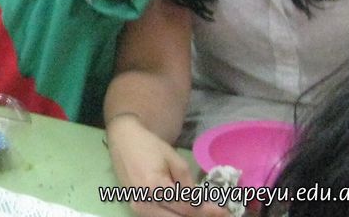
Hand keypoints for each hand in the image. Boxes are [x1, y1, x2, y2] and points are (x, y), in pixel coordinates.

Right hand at [107, 115, 229, 216]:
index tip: (225, 212)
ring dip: (188, 216)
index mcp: (154, 187)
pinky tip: (187, 209)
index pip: (187, 208)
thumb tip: (203, 204)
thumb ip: (188, 183)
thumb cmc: (149, 145)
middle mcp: (144, 203)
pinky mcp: (136, 208)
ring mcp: (138, 208)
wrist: (123, 140)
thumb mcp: (173, 159)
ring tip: (203, 210)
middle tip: (218, 213)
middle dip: (201, 216)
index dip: (208, 211)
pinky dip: (175, 215)